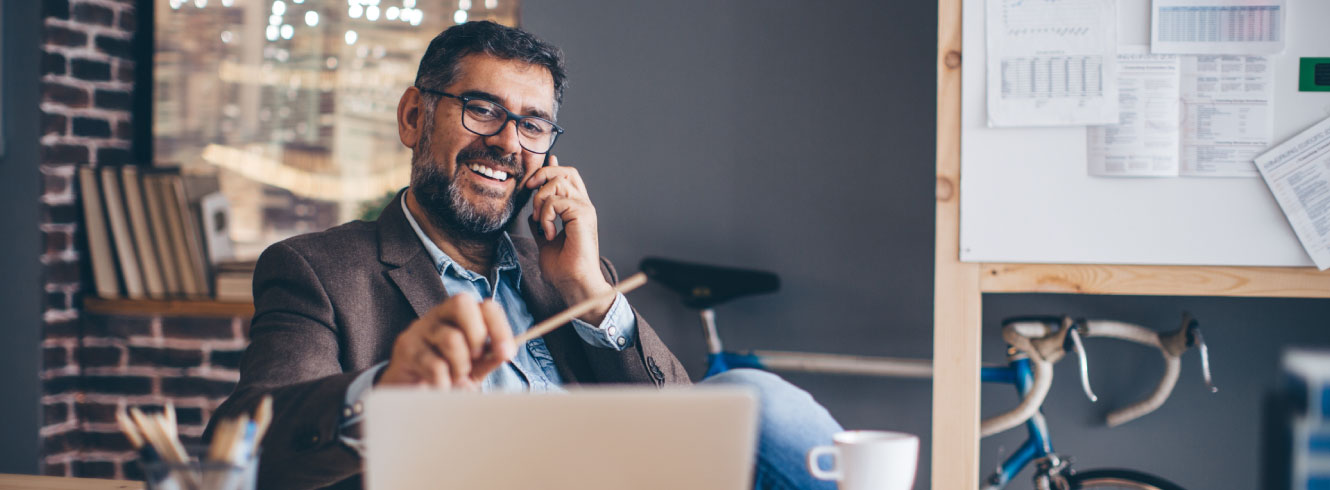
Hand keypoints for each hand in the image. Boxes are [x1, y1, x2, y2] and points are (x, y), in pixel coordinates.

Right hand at [377, 293, 516, 388]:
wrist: (412, 392)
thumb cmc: (448, 373)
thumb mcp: (475, 367)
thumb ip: (490, 358)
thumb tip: (505, 352)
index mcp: (461, 315)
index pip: (486, 306)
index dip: (500, 327)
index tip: (507, 353)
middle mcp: (439, 315)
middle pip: (462, 303)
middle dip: (477, 335)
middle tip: (477, 358)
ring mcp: (420, 329)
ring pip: (451, 338)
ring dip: (461, 365)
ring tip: (456, 377)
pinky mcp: (406, 348)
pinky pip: (434, 365)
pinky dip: (445, 382)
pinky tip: (441, 386)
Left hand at [524, 155, 615, 322]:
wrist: (574, 284)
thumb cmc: (564, 268)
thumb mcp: (545, 240)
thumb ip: (541, 223)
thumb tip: (532, 212)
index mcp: (576, 210)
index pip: (568, 178)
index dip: (552, 168)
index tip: (535, 173)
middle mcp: (583, 206)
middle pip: (565, 172)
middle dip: (542, 175)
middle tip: (528, 190)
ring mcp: (585, 209)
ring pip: (557, 183)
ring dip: (540, 201)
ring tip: (541, 222)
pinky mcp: (583, 215)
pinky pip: (556, 202)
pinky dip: (546, 217)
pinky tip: (548, 234)